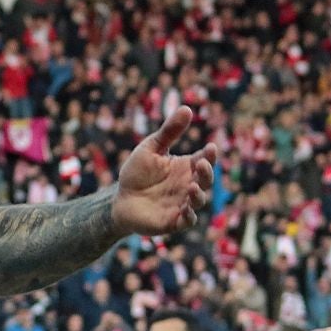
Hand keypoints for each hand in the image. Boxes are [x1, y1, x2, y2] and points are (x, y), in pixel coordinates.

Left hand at [111, 106, 217, 235]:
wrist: (120, 199)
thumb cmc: (137, 173)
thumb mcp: (151, 149)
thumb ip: (169, 132)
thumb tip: (187, 108)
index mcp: (187, 167)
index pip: (204, 160)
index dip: (209, 155)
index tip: (210, 147)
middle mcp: (189, 185)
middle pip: (206, 180)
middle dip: (207, 173)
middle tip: (201, 164)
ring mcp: (183, 204)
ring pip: (199, 201)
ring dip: (199, 195)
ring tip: (192, 187)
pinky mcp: (173, 221)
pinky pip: (187, 220)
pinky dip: (189, 216)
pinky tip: (185, 209)